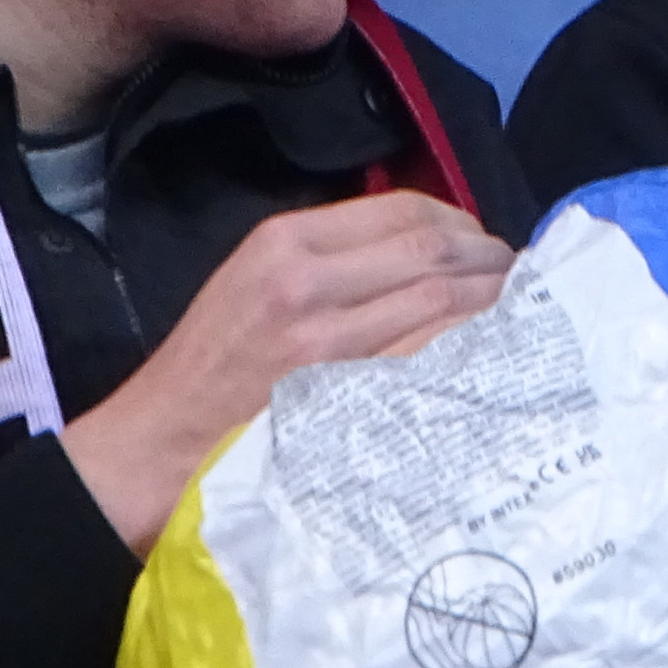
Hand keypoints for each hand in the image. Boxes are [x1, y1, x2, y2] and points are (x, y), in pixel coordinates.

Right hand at [61, 191, 511, 553]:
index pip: (404, 212)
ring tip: (517, 314)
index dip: (463, 223)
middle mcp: (308, 282)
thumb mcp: (248, 286)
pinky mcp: (341, 398)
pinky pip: (431, 357)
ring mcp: (328, 343)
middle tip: (519, 281)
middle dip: (490, 261)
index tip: (485, 244)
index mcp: (284, 244)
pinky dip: (472, 347)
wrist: (149, 455)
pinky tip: (492, 354)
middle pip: (434, 250)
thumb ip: (324, 263)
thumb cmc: (204, 376)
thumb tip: (417, 250)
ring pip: (442, 299)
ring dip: (493, 304)